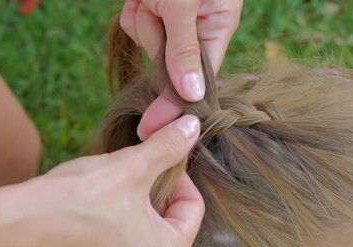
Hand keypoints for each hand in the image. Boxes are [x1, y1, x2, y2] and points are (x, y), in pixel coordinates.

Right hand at [16, 115, 202, 246]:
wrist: (11, 228)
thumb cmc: (73, 200)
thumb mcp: (130, 166)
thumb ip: (168, 147)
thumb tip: (194, 126)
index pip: (193, 207)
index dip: (177, 175)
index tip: (153, 158)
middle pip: (172, 221)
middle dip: (156, 191)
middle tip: (132, 169)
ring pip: (148, 232)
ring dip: (137, 205)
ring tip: (110, 187)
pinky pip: (125, 246)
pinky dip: (119, 224)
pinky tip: (95, 208)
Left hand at [119, 0, 242, 138]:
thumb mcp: (183, 5)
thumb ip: (185, 49)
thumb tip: (193, 95)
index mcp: (218, 27)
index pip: (200, 77)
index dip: (177, 103)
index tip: (155, 129)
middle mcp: (199, 28)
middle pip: (170, 64)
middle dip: (155, 42)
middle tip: (150, 23)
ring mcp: (173, 21)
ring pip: (148, 44)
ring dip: (144, 22)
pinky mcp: (152, 11)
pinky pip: (136, 26)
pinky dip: (134, 11)